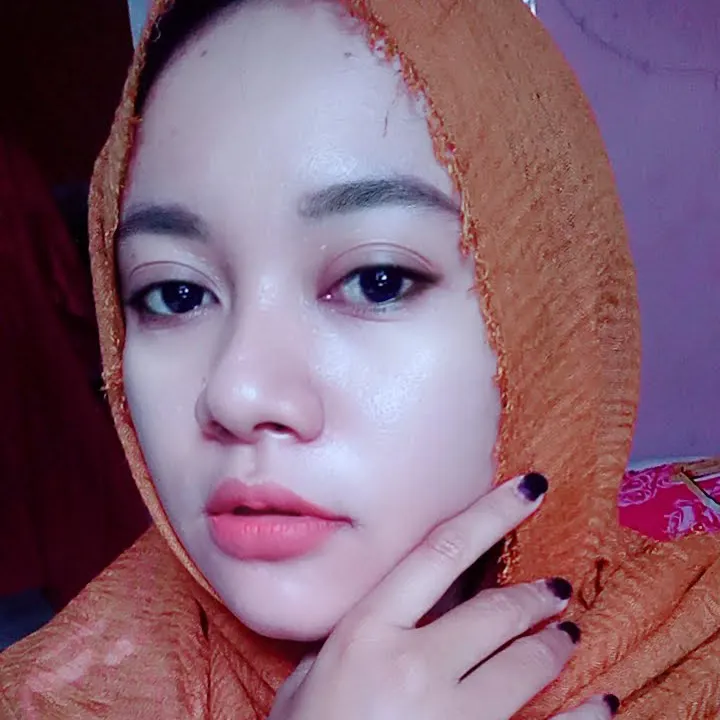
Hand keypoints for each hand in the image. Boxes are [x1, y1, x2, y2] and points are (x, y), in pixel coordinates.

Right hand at [269, 474, 618, 719]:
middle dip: (534, 596)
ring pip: (523, 666)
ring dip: (553, 645)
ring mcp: (451, 718)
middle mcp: (414, 666)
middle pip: (494, 611)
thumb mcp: (309, 678)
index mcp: (369, 632)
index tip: (529, 488)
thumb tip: (392, 613)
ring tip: (567, 633)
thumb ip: (353, 639)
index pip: (441, 551)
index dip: (491, 513)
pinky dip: (586, 718)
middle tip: (556, 588)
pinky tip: (605, 701)